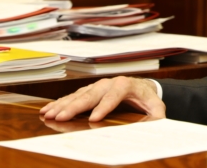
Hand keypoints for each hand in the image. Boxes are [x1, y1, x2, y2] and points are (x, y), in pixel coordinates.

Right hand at [39, 76, 164, 121]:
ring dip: (62, 105)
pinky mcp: (89, 91)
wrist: (141, 86)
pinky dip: (60, 103)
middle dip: (75, 106)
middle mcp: (108, 83)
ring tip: (48, 114)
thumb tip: (158, 122)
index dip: (104, 107)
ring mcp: (97, 86)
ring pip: (78, 95)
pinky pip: (73, 97)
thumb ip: (157, 113)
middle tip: (61, 117)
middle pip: (91, 95)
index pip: (114, 96)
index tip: (94, 119)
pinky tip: (48, 110)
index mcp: (125, 85)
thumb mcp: (155, 105)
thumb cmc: (147, 97)